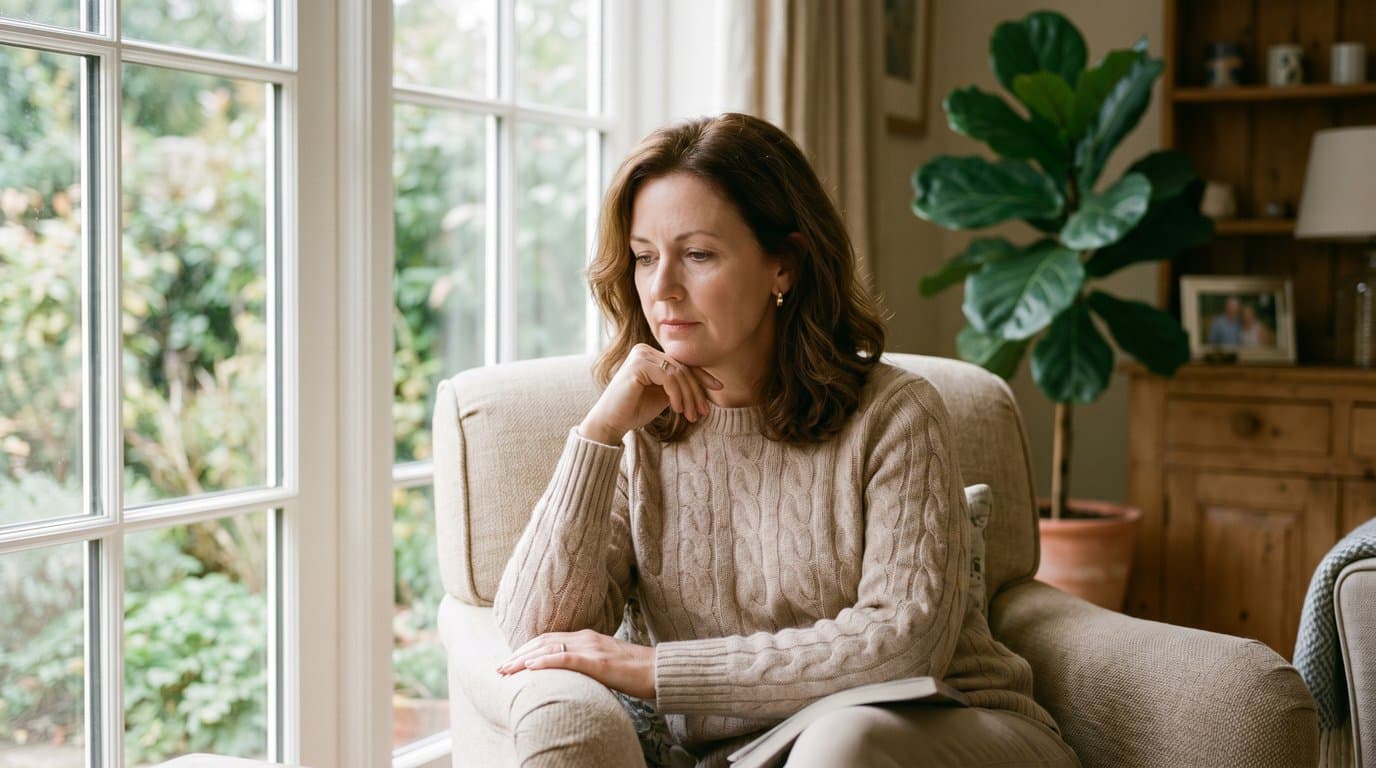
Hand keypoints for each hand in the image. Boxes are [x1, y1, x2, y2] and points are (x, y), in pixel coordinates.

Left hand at [495, 628, 656, 699]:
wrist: (659, 670)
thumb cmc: (635, 671)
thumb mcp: (605, 664)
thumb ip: (587, 664)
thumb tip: (570, 675)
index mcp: (587, 637)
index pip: (548, 639)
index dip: (526, 649)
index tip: (510, 662)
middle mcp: (586, 638)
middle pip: (543, 642)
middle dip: (518, 655)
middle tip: (500, 668)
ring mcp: (592, 648)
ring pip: (549, 649)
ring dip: (523, 659)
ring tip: (506, 670)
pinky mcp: (598, 662)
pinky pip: (567, 659)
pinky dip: (546, 662)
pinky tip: (530, 667)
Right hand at [579, 343, 721, 444]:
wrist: (611, 422)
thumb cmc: (635, 410)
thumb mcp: (664, 395)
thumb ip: (680, 386)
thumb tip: (706, 384)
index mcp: (650, 355)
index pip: (682, 363)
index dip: (702, 376)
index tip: (718, 388)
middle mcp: (645, 350)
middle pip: (682, 368)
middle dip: (696, 391)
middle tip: (704, 412)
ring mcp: (640, 355)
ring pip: (678, 373)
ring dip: (689, 397)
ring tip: (691, 415)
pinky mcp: (638, 364)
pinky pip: (668, 378)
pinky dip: (677, 395)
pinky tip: (677, 410)